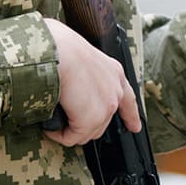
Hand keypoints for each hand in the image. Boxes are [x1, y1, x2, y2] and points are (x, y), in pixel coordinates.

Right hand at [43, 17, 140, 146]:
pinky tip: (50, 125)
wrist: (57, 51)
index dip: (131, 116)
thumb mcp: (81, 58)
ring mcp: (106, 106)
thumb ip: (85, 76)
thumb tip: (71, 90)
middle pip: (102, 122)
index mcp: (113, 72)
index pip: (128, 99)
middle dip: (84, 126)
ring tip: (55, 119)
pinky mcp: (91, 119)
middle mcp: (115, 90)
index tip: (135, 128)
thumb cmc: (60, 47)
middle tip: (65, 120)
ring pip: (87, 132)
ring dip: (70, 130)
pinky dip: (58, 135)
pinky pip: (72, 138)